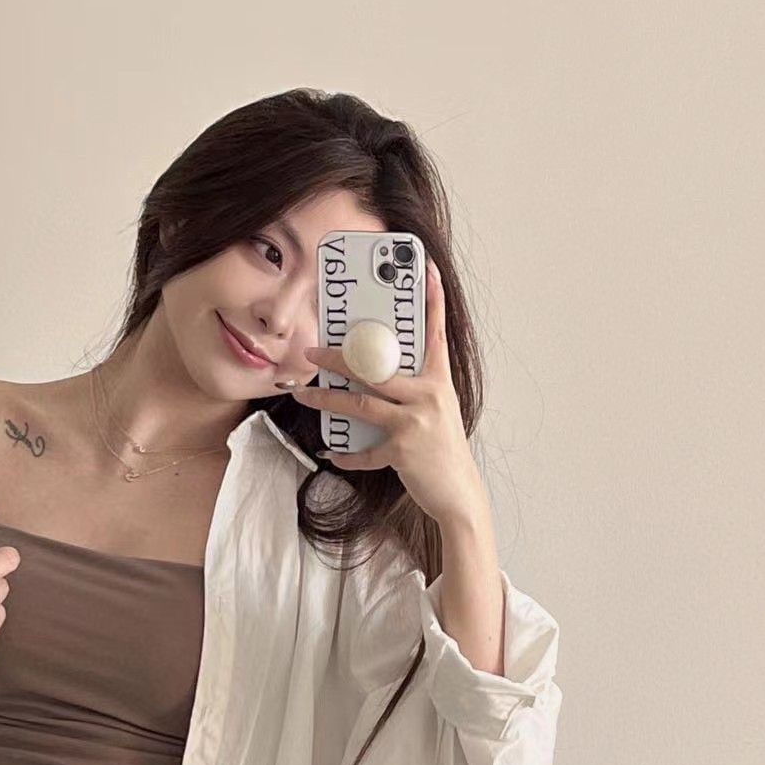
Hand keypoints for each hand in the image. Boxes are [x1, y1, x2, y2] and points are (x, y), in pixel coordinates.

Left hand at [292, 257, 484, 526]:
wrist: (459, 494)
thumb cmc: (444, 451)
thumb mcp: (436, 412)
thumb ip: (412, 392)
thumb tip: (374, 378)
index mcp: (438, 382)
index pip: (435, 334)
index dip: (432, 301)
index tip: (425, 270)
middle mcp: (429, 397)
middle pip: (378, 368)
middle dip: (341, 357)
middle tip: (312, 350)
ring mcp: (416, 424)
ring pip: (362, 404)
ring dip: (328, 399)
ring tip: (304, 394)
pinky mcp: (403, 452)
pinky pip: (365, 451)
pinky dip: (347, 455)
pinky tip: (333, 453)